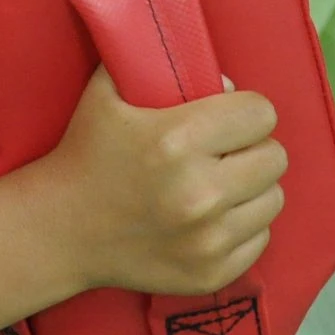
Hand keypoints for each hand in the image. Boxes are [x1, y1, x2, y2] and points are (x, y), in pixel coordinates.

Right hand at [31, 69, 283, 298]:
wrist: (60, 230)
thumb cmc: (87, 153)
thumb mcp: (109, 89)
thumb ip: (156, 60)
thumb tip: (222, 77)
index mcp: (176, 140)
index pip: (260, 114)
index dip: (246, 110)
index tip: (227, 116)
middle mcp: (198, 193)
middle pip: (275, 157)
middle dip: (252, 148)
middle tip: (225, 151)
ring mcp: (206, 240)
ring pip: (273, 199)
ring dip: (252, 188)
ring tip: (221, 183)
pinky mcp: (210, 274)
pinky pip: (260, 239)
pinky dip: (243, 226)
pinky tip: (213, 217)